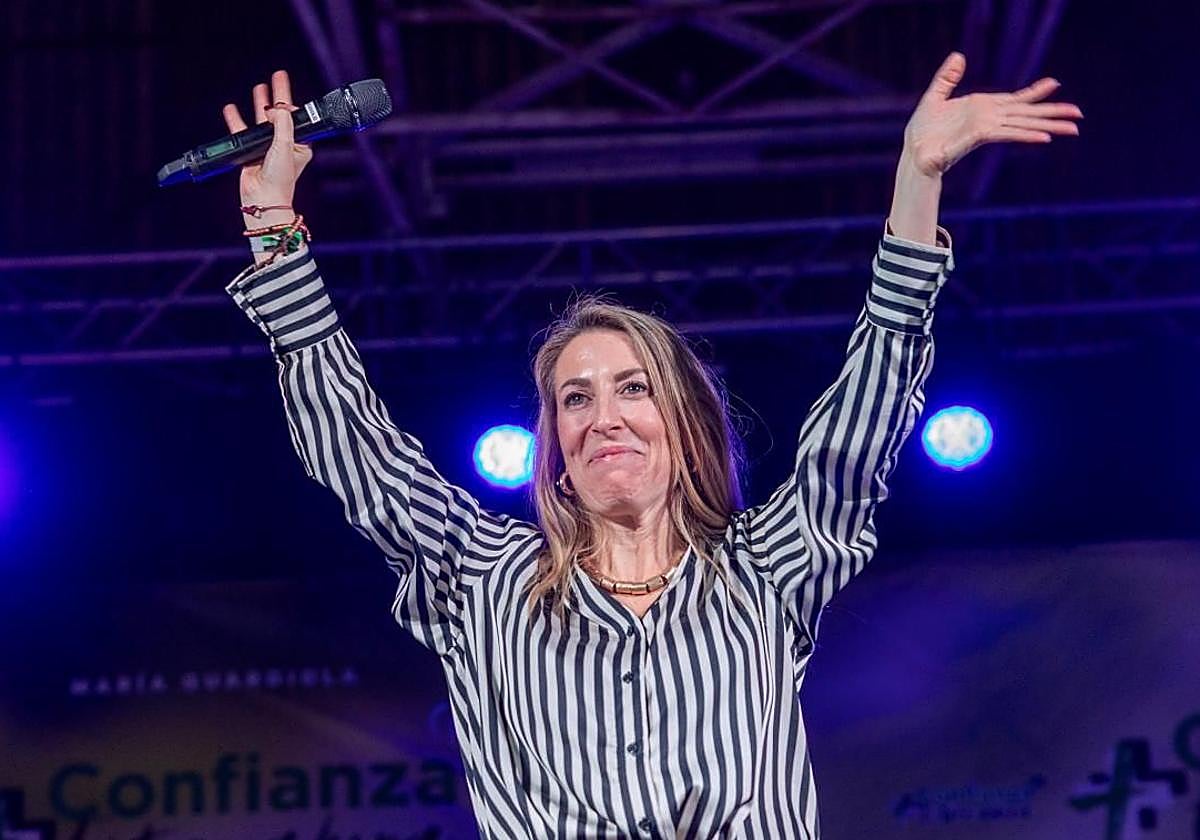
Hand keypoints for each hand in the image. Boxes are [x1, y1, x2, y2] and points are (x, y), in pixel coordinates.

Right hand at [222, 70, 313, 229]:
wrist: (263, 198)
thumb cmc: (280, 178)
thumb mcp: (286, 146)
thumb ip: (283, 124)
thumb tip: (277, 109)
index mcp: (300, 144)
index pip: (296, 118)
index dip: (290, 105)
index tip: (283, 99)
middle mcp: (285, 144)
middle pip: (281, 114)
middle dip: (278, 95)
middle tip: (278, 75)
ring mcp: (268, 147)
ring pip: (262, 120)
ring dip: (260, 103)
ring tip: (259, 87)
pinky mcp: (251, 151)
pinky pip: (243, 131)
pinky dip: (236, 120)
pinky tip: (231, 108)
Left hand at [902, 52, 1081, 177]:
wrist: (914, 154)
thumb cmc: (922, 132)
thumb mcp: (934, 97)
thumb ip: (947, 78)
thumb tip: (960, 55)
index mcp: (981, 108)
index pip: (1014, 99)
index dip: (1034, 92)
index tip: (1055, 84)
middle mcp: (988, 118)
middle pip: (1026, 113)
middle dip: (1053, 112)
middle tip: (1079, 114)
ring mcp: (986, 128)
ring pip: (1023, 125)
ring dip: (1048, 125)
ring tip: (1073, 128)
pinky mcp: (978, 137)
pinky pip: (1006, 133)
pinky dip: (1026, 134)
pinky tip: (1045, 136)